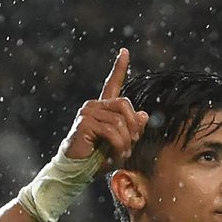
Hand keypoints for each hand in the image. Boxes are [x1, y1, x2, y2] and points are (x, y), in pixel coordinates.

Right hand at [61, 48, 149, 167]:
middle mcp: (94, 105)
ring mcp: (88, 112)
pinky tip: (114, 156)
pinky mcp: (84, 123)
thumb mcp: (122, 143)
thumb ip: (133, 129)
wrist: (77, 170)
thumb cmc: (98, 158)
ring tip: (121, 154)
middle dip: (133, 127)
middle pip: (125, 105)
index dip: (119, 68)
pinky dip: (118, 146)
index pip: (112, 83)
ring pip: (120, 121)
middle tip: (131, 145)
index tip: (125, 51)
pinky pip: (112, 131)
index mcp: (103, 108)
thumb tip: (144, 114)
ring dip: (126, 142)